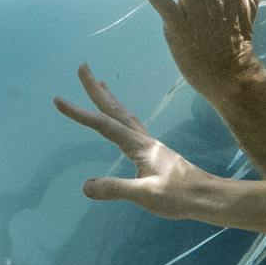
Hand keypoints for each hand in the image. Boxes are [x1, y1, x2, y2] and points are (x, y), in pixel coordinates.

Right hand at [54, 63, 212, 218]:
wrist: (207, 197)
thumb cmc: (179, 197)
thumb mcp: (145, 195)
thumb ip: (116, 189)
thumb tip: (85, 186)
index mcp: (138, 145)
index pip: (103, 125)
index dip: (80, 113)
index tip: (58, 99)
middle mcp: (143, 139)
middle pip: (114, 109)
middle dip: (95, 90)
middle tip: (82, 67)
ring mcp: (150, 144)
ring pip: (124, 114)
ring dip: (109, 98)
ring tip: (99, 83)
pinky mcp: (154, 152)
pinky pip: (132, 125)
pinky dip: (120, 114)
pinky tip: (121, 122)